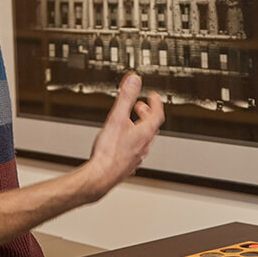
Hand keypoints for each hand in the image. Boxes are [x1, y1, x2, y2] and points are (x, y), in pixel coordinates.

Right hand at [87, 72, 163, 194]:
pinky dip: (131, 142)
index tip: (153, 96)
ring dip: (138, 128)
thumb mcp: (117, 118)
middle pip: (151, 127)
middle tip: (140, 106)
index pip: (157, 114)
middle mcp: (143, 145)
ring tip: (129, 122)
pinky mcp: (127, 165)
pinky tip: (121, 143)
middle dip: (146, 114)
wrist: (100, 177)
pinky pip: (134, 151)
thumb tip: (134, 80)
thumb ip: (126, 97)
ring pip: (143, 139)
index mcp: (144, 132)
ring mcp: (136, 157)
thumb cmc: (109, 152)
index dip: (156, 103)